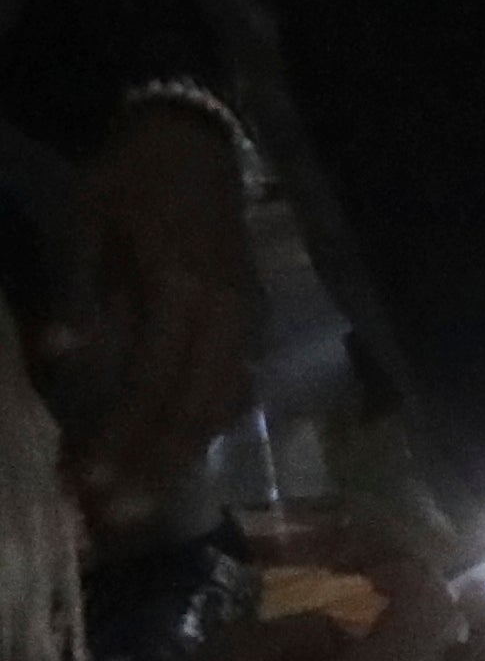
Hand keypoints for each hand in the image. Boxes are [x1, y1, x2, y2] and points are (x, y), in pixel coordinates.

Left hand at [37, 95, 260, 525]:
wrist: (193, 139)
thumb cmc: (129, 180)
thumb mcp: (87, 223)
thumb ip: (77, 293)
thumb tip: (60, 363)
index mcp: (182, 290)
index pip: (152, 383)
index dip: (121, 439)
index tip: (86, 486)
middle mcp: (225, 316)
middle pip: (194, 411)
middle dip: (152, 470)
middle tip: (111, 521)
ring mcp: (245, 320)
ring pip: (219, 406)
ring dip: (178, 458)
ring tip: (137, 503)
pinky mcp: (248, 320)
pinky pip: (232, 388)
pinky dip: (203, 427)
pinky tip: (174, 452)